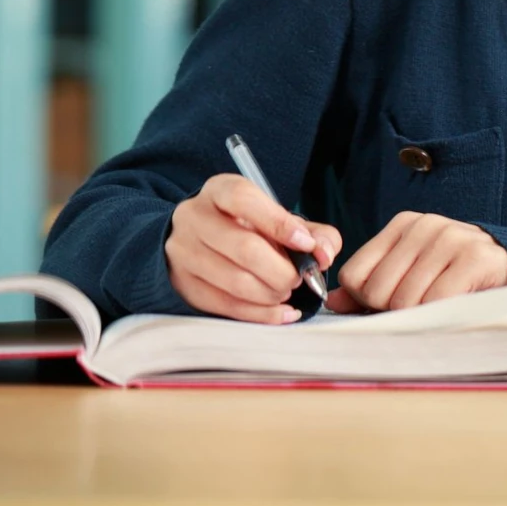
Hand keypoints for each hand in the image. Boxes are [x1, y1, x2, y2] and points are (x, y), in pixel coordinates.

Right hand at [167, 174, 340, 324]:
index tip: (306, 244)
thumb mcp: (278, 218)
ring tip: (286, 291)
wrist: (198, 239)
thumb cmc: (247, 227)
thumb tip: (324, 253)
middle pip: (244, 247)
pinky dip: (260, 314)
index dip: (280, 224)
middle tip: (300, 277)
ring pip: (235, 281)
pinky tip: (281, 312)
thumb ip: (313, 232)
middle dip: (282, 270)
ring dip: (272, 294)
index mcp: (219, 191)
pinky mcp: (182, 284)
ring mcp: (183, 253)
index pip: (245, 201)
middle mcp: (194, 218)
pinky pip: (225, 306)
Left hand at [325, 212, 506, 313]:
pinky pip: (435, 302)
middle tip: (418, 308)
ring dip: (419, 316)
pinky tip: (453, 307)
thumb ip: (372, 286)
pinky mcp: (473, 258)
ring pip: (404, 300)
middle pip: (377, 291)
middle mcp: (424, 225)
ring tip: (438, 306)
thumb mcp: (411, 272)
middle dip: (392, 311)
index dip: (366, 300)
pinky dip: (439, 316)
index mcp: (402, 224)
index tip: (389, 304)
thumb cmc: (455, 274)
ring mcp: (451, 238)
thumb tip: (333, 302)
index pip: (354, 275)